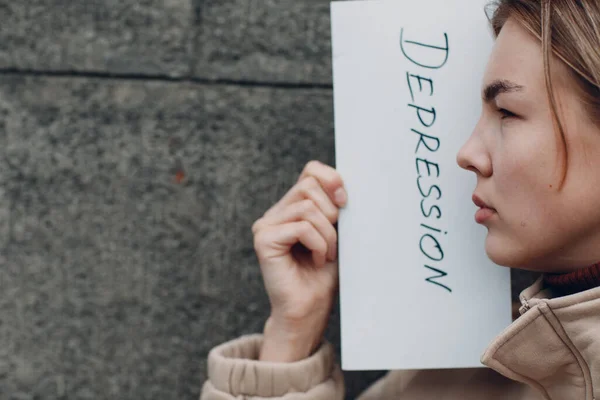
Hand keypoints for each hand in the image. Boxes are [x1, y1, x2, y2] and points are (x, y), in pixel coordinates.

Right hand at [252, 160, 346, 361]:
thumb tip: (344, 185)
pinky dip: (318, 244)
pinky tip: (317, 261)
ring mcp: (266, 225)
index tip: (346, 202)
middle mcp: (275, 213)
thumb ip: (335, 207)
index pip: (311, 171)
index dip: (331, 179)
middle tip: (335, 242)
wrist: (309, 312)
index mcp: (292, 207)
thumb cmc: (325, 276)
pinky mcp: (264, 240)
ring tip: (327, 255)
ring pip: (307, 207)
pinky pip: (301, 227)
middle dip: (332, 214)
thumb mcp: (337, 234)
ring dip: (328, 234)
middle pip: (310, 186)